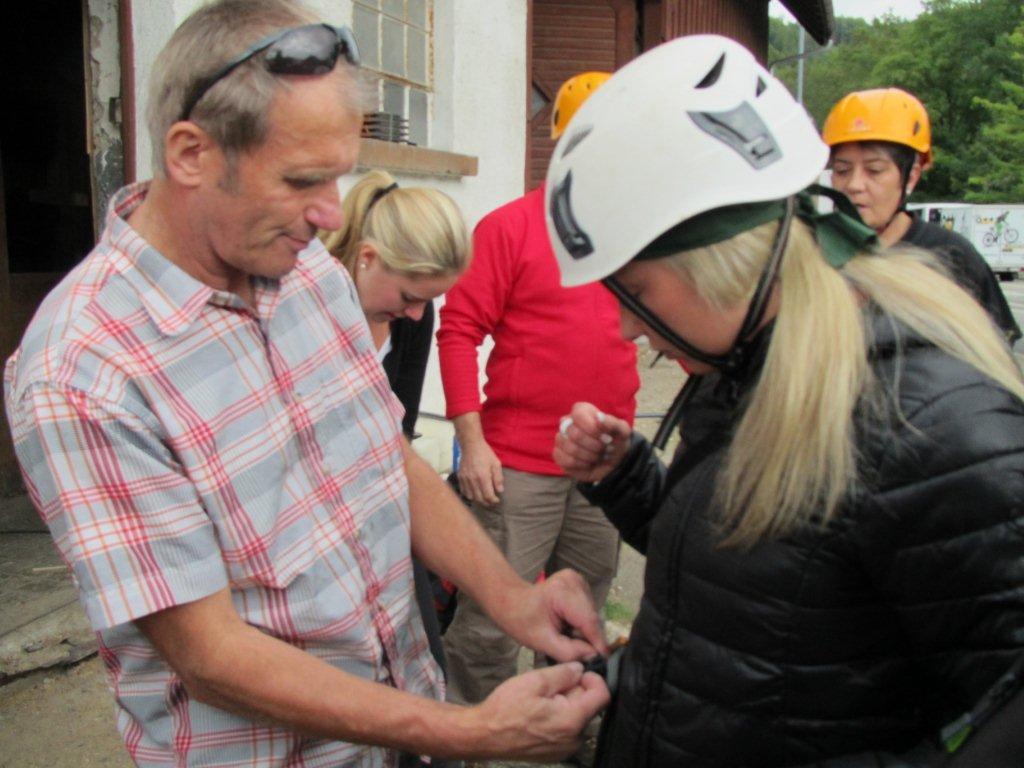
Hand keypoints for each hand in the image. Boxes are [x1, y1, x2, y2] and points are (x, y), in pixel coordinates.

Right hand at [457, 436, 503, 505]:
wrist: (471, 445)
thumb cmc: (485, 453)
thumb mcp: (496, 464)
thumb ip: (498, 478)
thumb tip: (499, 491)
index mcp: (483, 477)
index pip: (488, 496)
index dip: (493, 500)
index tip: (497, 500)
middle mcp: (473, 480)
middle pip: (479, 499)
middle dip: (487, 502)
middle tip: (491, 501)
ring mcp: (465, 479)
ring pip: (471, 497)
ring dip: (478, 500)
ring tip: (483, 498)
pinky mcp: (460, 477)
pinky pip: (464, 491)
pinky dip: (469, 495)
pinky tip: (475, 493)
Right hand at [458, 663, 609, 761]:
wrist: (484, 735)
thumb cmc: (506, 708)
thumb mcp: (534, 681)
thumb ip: (563, 674)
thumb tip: (581, 669)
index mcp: (571, 721)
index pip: (603, 696)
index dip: (593, 679)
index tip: (576, 673)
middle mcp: (574, 739)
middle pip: (590, 707)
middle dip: (575, 691)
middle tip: (550, 685)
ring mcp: (565, 749)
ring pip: (578, 718)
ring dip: (566, 704)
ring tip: (542, 700)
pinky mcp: (555, 753)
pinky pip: (567, 730)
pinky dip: (559, 718)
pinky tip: (539, 714)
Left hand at [498, 569, 608, 662]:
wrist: (512, 602)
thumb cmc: (521, 620)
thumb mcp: (541, 642)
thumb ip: (568, 651)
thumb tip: (593, 656)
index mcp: (562, 592)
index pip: (588, 621)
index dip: (597, 643)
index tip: (603, 661)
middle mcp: (574, 581)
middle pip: (591, 617)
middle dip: (588, 638)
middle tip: (577, 652)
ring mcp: (578, 580)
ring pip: (592, 614)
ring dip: (585, 630)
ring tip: (567, 636)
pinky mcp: (579, 584)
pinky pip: (588, 609)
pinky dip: (582, 622)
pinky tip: (568, 625)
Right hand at [553, 402, 632, 483]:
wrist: (614, 461)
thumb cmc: (616, 441)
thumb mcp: (622, 431)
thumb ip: (613, 423)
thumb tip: (599, 417)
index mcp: (582, 411)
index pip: (578, 415)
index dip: (592, 428)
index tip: (606, 438)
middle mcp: (568, 423)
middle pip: (575, 434)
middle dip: (594, 446)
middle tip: (605, 449)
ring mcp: (561, 439)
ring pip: (570, 448)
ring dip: (590, 456)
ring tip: (598, 456)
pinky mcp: (559, 455)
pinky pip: (566, 461)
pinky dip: (582, 465)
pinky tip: (589, 464)